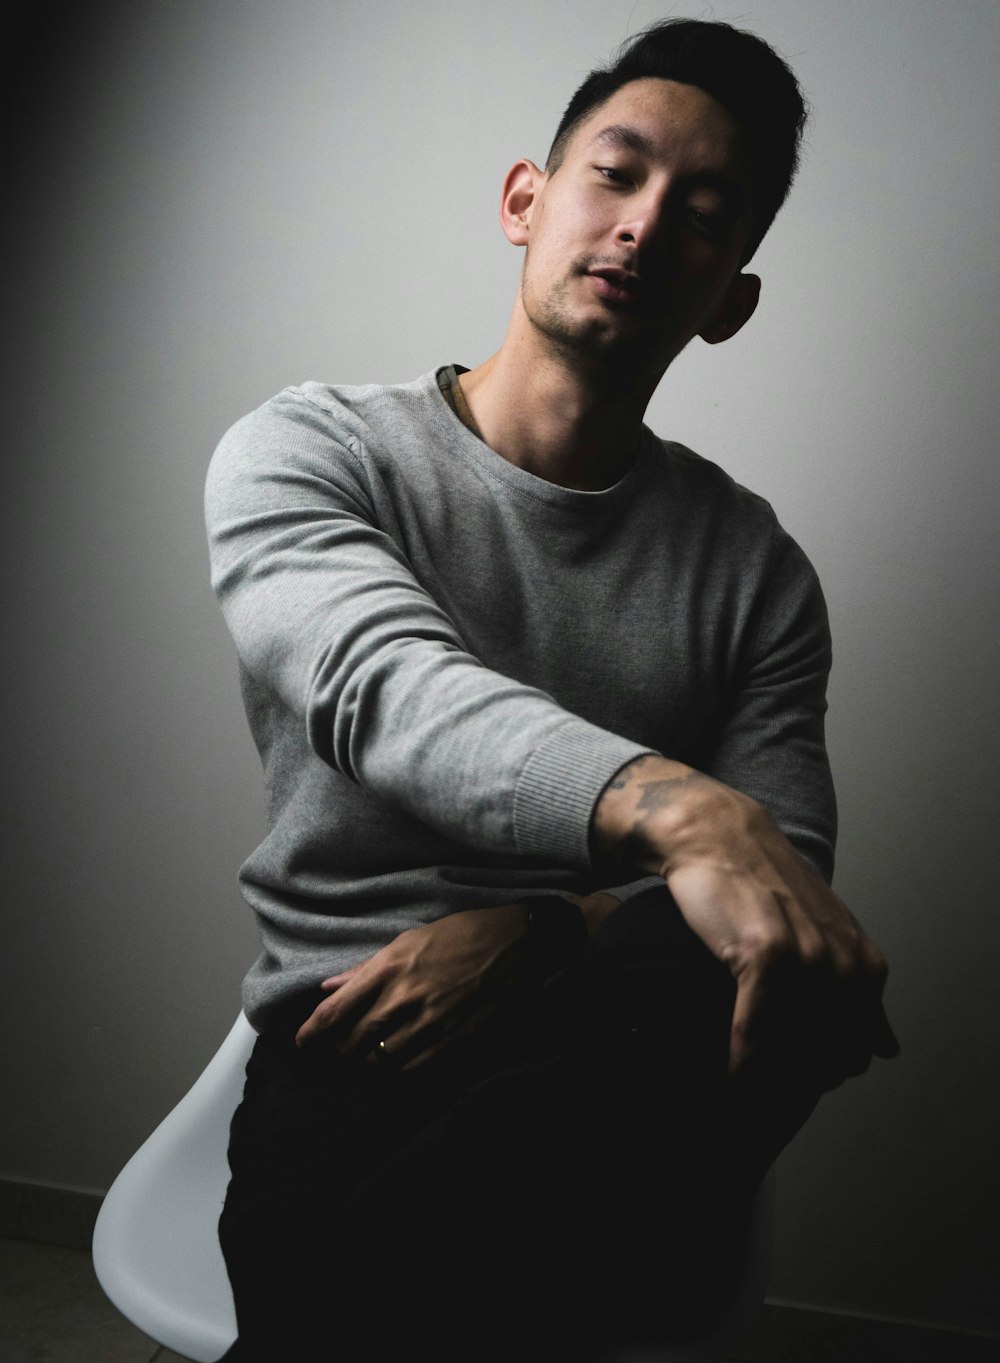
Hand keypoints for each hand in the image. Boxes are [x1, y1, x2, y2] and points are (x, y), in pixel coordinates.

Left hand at [294, 903, 534, 1068]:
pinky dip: (397, 1069)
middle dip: (339, 1049)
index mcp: (388, 968)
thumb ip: (365, 969)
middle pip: (353, 1040)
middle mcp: (403, 997)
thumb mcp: (407, 939)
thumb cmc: (458, 933)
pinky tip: (395, 1062)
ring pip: (380, 1059)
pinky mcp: (453, 1037)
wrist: (513, 941)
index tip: (302, 1042)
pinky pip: (413, 1067)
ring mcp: (429, 1021)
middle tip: (337, 1049)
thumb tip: (329, 988)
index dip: (311, 1032)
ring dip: (367, 1062)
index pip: (335, 1011)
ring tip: (365, 1057)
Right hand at [593, 755, 898, 1083]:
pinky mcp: (764, 955)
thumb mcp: (827, 937)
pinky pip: (756, 1030)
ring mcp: (807, 960)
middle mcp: (844, 966)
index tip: (788, 1075)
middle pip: (825, 1058)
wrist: (719, 836)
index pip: (856, 1054)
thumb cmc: (764, 887)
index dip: (820, 1072)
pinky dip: (741, 1059)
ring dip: (766, 1078)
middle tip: (762, 1085)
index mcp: (864, 966)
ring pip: (793, 1051)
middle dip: (793, 1081)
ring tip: (741, 1086)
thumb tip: (887, 1051)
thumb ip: (858, 992)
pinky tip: (729, 1071)